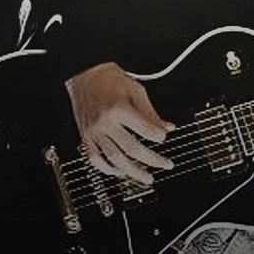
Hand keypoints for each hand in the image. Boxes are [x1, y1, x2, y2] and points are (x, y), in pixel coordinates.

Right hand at [65, 62, 174, 184]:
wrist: (86, 75)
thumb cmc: (110, 80)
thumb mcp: (136, 90)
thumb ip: (151, 113)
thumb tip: (167, 128)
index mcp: (119, 109)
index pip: (145, 130)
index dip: (158, 136)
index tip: (165, 138)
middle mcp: (105, 123)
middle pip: (132, 149)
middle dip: (152, 160)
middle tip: (165, 164)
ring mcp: (94, 132)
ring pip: (115, 159)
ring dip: (133, 171)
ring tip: (146, 177)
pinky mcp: (86, 137)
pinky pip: (96, 159)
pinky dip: (108, 169)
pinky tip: (121, 172)